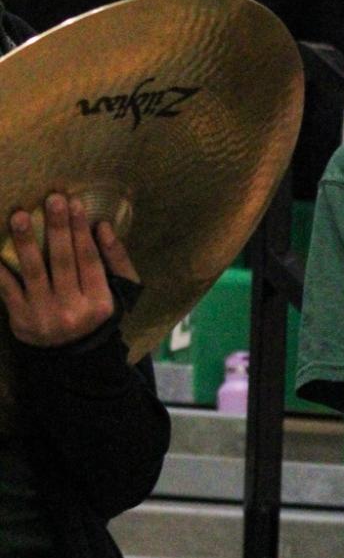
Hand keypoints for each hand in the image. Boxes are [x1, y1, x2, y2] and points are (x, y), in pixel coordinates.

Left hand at [0, 194, 138, 346]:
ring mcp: (45, 316)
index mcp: (100, 302)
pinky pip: (7, 289)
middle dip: (57, 228)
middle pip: (63, 262)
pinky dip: (0, 268)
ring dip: (25, 242)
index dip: (81, 230)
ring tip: (18, 216)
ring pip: (34, 272)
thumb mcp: (119, 293)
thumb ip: (116, 260)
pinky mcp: (21, 321)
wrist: (71, 358)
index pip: (90, 260)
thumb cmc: (95, 314)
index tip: (74, 202)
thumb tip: (103, 227)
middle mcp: (73, 311)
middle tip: (52, 199)